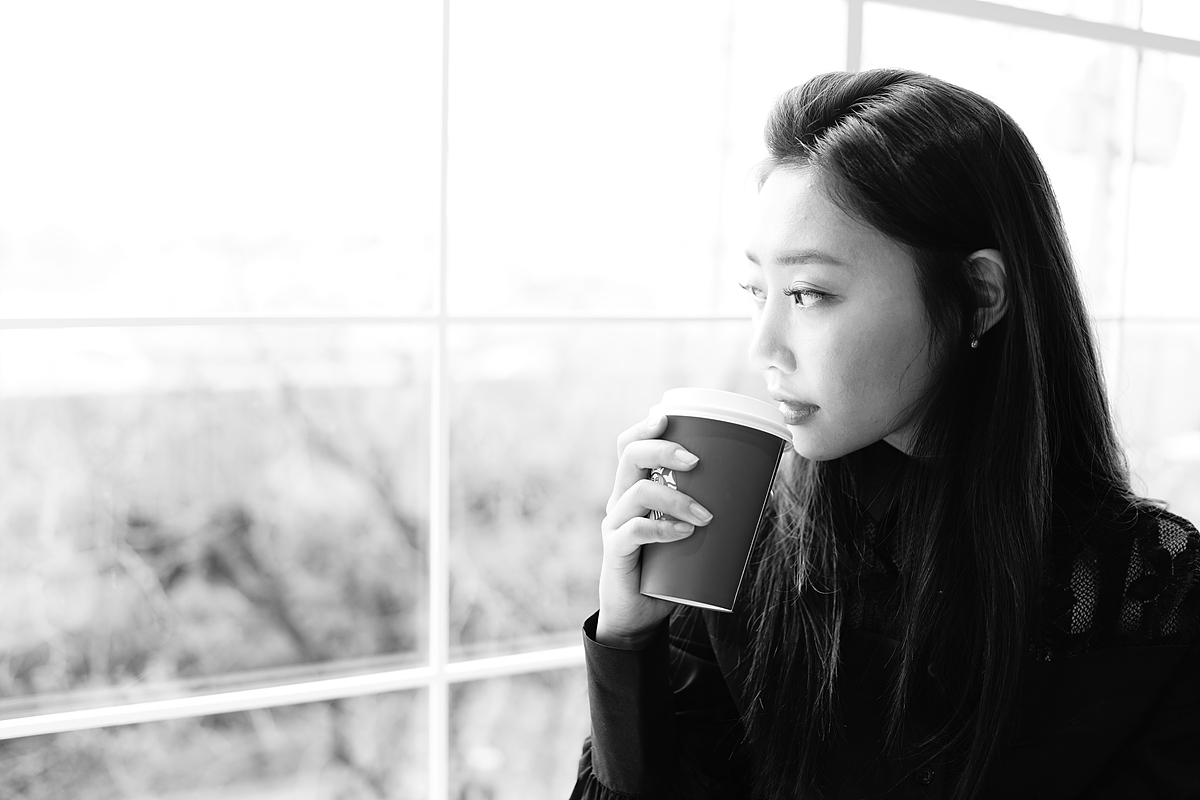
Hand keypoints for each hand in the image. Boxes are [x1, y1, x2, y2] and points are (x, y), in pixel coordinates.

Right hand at [595, 413, 712, 647]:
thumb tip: (768, 486)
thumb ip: (714, 509)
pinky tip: (685, 533)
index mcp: (634, 488)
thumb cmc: (670, 568)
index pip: (629, 445)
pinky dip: (662, 528)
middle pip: (629, 456)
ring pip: (636, 492)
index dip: (645, 427)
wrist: (641, 615)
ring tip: (705, 515)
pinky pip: (633, 531)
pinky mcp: (615, 552)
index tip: (667, 416)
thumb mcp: (690, 531)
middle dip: (663, 449)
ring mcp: (614, 525)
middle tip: (696, 460)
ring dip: (676, 498)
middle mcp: (619, 500)